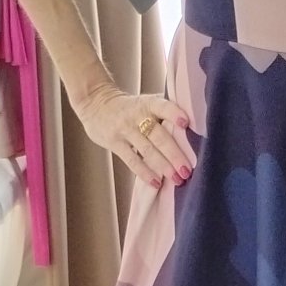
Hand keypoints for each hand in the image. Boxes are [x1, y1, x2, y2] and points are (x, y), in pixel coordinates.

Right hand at [74, 81, 192, 188]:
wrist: (95, 103)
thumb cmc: (130, 107)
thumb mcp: (145, 102)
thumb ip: (163, 112)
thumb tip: (191, 129)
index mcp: (148, 103)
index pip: (163, 106)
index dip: (174, 113)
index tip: (186, 123)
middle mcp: (137, 116)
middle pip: (158, 136)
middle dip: (175, 154)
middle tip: (188, 170)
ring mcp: (125, 130)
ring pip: (147, 150)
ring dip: (164, 166)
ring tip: (177, 179)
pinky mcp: (114, 143)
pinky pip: (131, 160)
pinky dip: (145, 173)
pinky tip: (156, 183)